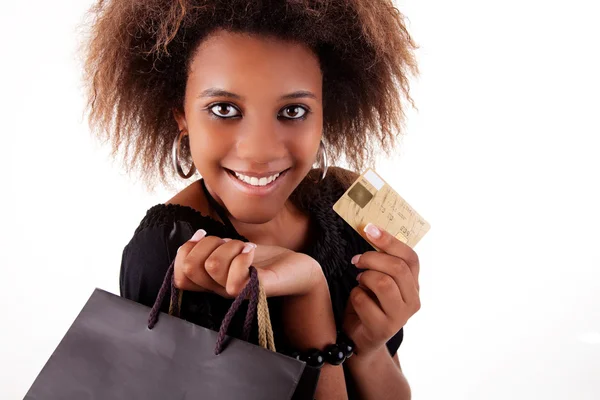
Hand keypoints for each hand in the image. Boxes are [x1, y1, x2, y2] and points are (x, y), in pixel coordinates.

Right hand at [173, 229, 322, 297]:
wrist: (300, 271)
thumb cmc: (265, 261)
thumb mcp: (231, 252)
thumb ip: (211, 250)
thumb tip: (193, 238)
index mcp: (212, 282)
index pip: (180, 277)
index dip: (184, 252)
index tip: (203, 235)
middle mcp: (220, 290)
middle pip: (191, 268)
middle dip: (207, 244)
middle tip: (229, 241)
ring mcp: (238, 292)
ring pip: (212, 266)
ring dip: (229, 246)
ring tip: (246, 246)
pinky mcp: (257, 290)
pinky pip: (235, 281)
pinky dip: (242, 257)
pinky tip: (252, 250)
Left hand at [343, 223, 420, 356]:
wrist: (361, 340)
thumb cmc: (369, 304)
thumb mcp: (379, 280)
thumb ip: (382, 262)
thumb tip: (370, 230)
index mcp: (414, 285)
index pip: (410, 258)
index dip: (390, 240)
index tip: (369, 228)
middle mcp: (413, 300)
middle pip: (397, 268)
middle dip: (372, 258)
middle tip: (357, 260)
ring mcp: (400, 317)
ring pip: (383, 283)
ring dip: (365, 278)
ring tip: (359, 281)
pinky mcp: (383, 329)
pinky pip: (364, 300)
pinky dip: (355, 295)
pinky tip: (357, 300)